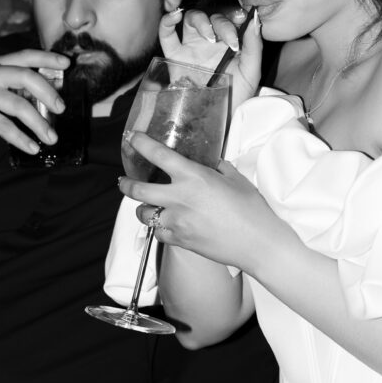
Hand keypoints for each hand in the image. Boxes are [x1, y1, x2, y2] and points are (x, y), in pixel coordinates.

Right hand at [0, 50, 70, 156]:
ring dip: (40, 124)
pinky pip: (5, 127)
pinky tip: (32, 147)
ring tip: (52, 138)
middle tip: (62, 109)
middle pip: (27, 78)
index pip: (25, 55)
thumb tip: (43, 91)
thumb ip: (8, 83)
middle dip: (50, 94)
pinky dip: (22, 139)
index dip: (47, 57)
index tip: (67, 63)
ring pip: (20, 106)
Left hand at [118, 131, 278, 273]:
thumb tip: (210, 164)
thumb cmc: (251, 209)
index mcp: (193, 177)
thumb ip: (217, 168)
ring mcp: (177, 221)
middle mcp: (179, 198)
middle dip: (126, 183)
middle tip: (124, 181)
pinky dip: (160, 228)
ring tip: (148, 206)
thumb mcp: (235, 179)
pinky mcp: (179, 240)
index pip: (158, 155)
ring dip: (143, 209)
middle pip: (137, 189)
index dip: (141, 144)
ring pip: (143, 214)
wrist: (258, 243)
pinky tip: (168, 225)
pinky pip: (159, 233)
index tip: (133, 139)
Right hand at [159, 6, 262, 110]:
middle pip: (212, 17)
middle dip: (222, 23)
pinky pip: (166, 34)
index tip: (241, 17)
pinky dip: (166, 21)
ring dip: (200, 20)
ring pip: (191, 19)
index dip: (234, 13)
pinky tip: (174, 16)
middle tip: (229, 39)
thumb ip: (254, 46)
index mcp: (230, 42)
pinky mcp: (174, 56)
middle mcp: (211, 41)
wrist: (217, 119)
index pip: (231, 19)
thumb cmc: (235, 96)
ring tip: (209, 37)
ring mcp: (192, 46)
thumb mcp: (251, 72)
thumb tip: (254, 19)